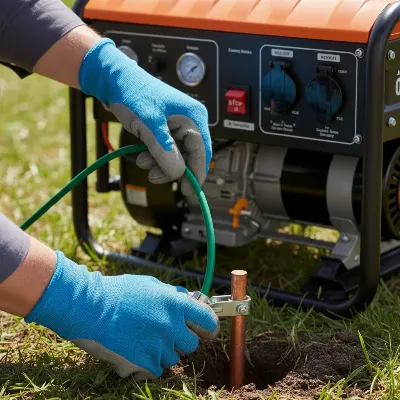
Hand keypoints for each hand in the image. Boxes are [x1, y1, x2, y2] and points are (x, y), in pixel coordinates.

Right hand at [25, 251, 219, 379]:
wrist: (91, 307)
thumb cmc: (120, 292)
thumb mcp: (151, 284)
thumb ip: (173, 295)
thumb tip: (188, 301)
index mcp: (176, 304)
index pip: (208, 320)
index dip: (209, 326)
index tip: (207, 329)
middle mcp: (172, 326)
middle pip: (192, 344)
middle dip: (181, 339)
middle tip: (164, 332)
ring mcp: (160, 346)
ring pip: (173, 358)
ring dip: (163, 351)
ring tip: (142, 338)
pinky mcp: (145, 363)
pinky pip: (156, 369)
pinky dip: (148, 362)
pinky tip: (134, 348)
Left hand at [78, 38, 211, 195]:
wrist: (115, 80)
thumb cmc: (133, 93)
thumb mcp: (150, 125)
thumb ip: (165, 151)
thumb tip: (178, 173)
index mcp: (194, 117)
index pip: (202, 152)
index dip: (196, 174)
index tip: (189, 192)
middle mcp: (190, 121)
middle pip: (190, 156)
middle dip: (172, 168)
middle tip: (156, 177)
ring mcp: (178, 126)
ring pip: (177, 156)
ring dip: (161, 164)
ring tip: (144, 162)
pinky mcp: (167, 129)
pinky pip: (167, 150)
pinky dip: (156, 157)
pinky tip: (143, 156)